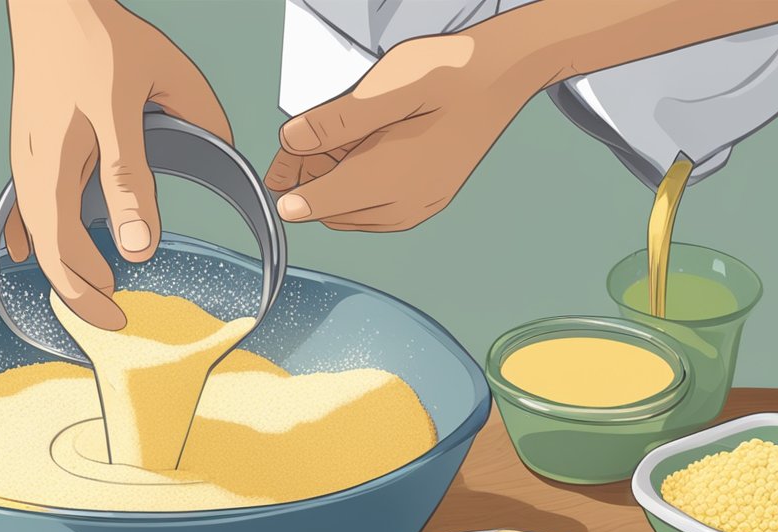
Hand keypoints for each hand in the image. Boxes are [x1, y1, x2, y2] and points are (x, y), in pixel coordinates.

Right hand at [6, 0, 230, 328]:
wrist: (52, 2)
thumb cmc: (100, 38)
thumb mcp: (144, 89)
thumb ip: (156, 153)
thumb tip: (165, 218)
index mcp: (69, 151)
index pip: (79, 233)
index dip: (103, 271)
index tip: (129, 295)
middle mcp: (38, 163)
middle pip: (51, 248)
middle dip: (80, 291)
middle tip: (113, 321)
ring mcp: (27, 158)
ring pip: (38, 233)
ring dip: (63, 270)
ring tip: (93, 293)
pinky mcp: (27, 151)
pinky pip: (23, 209)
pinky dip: (31, 239)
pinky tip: (29, 259)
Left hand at [265, 33, 540, 231]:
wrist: (505, 73)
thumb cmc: (452, 73)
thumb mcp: (390, 85)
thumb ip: (338, 119)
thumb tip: (291, 141)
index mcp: (393, 178)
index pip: (319, 203)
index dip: (288, 187)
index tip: (273, 172)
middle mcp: (405, 205)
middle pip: (331, 209)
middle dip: (310, 182)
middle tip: (302, 142)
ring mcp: (417, 207)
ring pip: (351, 212)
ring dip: (332, 184)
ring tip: (333, 143)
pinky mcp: (424, 202)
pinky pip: (374, 209)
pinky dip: (356, 188)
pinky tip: (359, 153)